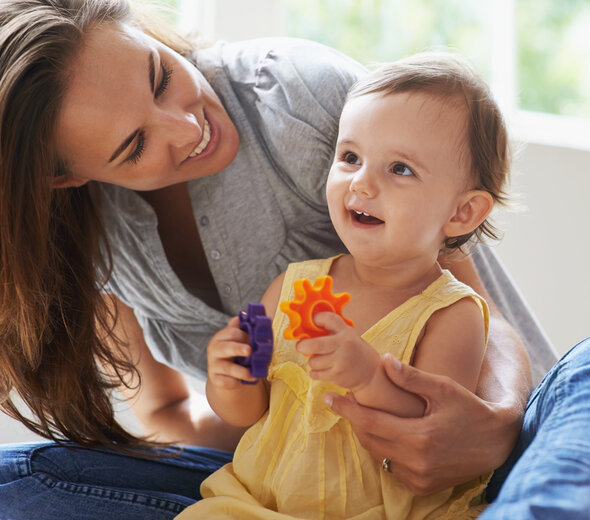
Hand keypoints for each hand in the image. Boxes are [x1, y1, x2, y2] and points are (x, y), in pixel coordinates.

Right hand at [207, 316, 256, 388]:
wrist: (225, 373)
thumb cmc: (236, 352)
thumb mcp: (239, 340)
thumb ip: (247, 330)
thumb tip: (262, 319)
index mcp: (221, 337)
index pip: (231, 332)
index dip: (244, 335)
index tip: (255, 339)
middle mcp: (215, 349)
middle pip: (225, 347)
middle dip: (238, 348)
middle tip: (250, 351)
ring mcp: (214, 365)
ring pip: (226, 367)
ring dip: (241, 370)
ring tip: (251, 373)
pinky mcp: (216, 379)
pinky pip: (225, 381)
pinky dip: (235, 382)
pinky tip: (244, 381)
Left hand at [296, 312, 379, 390]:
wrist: (370, 373)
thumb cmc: (353, 350)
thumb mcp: (347, 335)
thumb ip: (331, 330)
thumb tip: (307, 324)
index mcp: (346, 333)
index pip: (329, 319)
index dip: (316, 318)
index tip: (312, 321)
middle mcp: (344, 346)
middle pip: (316, 345)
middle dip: (303, 345)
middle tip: (300, 346)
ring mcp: (341, 362)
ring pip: (314, 361)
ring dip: (312, 360)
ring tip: (319, 359)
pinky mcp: (337, 376)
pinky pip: (315, 373)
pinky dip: (315, 371)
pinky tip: (322, 369)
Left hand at [324, 353, 521, 494]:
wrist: (498, 443)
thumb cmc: (470, 409)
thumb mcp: (444, 389)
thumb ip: (412, 378)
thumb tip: (384, 360)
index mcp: (420, 437)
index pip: (370, 422)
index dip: (347, 409)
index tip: (328, 396)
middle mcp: (417, 463)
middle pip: (369, 440)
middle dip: (353, 420)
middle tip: (342, 402)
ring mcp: (420, 478)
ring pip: (378, 455)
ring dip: (367, 435)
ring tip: (363, 414)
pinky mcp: (423, 487)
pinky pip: (391, 467)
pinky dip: (384, 450)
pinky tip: (386, 433)